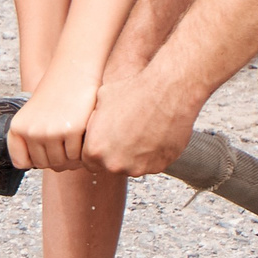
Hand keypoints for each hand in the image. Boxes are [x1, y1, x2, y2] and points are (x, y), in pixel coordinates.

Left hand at [7, 73, 97, 172]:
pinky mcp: (72, 131)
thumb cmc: (56, 93)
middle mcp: (31, 131)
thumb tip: (38, 165)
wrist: (73, 71)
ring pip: (62, 162)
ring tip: (76, 142)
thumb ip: (30, 138)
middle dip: (58, 159)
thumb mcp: (33, 114)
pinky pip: (77, 155)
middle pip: (45, 164)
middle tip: (68, 147)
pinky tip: (83, 137)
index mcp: (18, 128)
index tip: (45, 152)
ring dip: (71, 157)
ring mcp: (51, 132)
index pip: (22, 162)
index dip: (36, 161)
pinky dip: (82, 151)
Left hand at [83, 74, 201, 177]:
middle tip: (125, 134)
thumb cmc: (134, 91)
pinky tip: (155, 135)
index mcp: (95, 149)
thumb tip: (90, 128)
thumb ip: (93, 122)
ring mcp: (138, 167)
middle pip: (110, 166)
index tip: (105, 140)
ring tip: (142, 132)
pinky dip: (152, 154)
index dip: (97, 149)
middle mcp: (115, 164)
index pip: (89, 161)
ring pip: (131, 166)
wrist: (168, 91)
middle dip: (115, 154)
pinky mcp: (159, 166)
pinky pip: (151, 164)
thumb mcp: (101, 99)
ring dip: (134, 155)